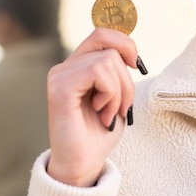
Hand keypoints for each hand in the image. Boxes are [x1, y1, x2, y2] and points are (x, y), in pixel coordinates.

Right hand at [46, 28, 140, 186]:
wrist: (83, 163)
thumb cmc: (99, 131)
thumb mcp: (117, 94)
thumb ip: (118, 70)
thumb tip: (131, 51)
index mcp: (79, 65)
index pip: (102, 33)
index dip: (125, 43)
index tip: (136, 66)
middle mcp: (66, 66)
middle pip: (109, 44)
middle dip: (126, 76)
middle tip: (123, 103)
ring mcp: (59, 75)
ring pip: (107, 60)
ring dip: (119, 91)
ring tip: (109, 112)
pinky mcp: (59, 88)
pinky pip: (97, 71)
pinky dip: (110, 93)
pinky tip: (101, 112)